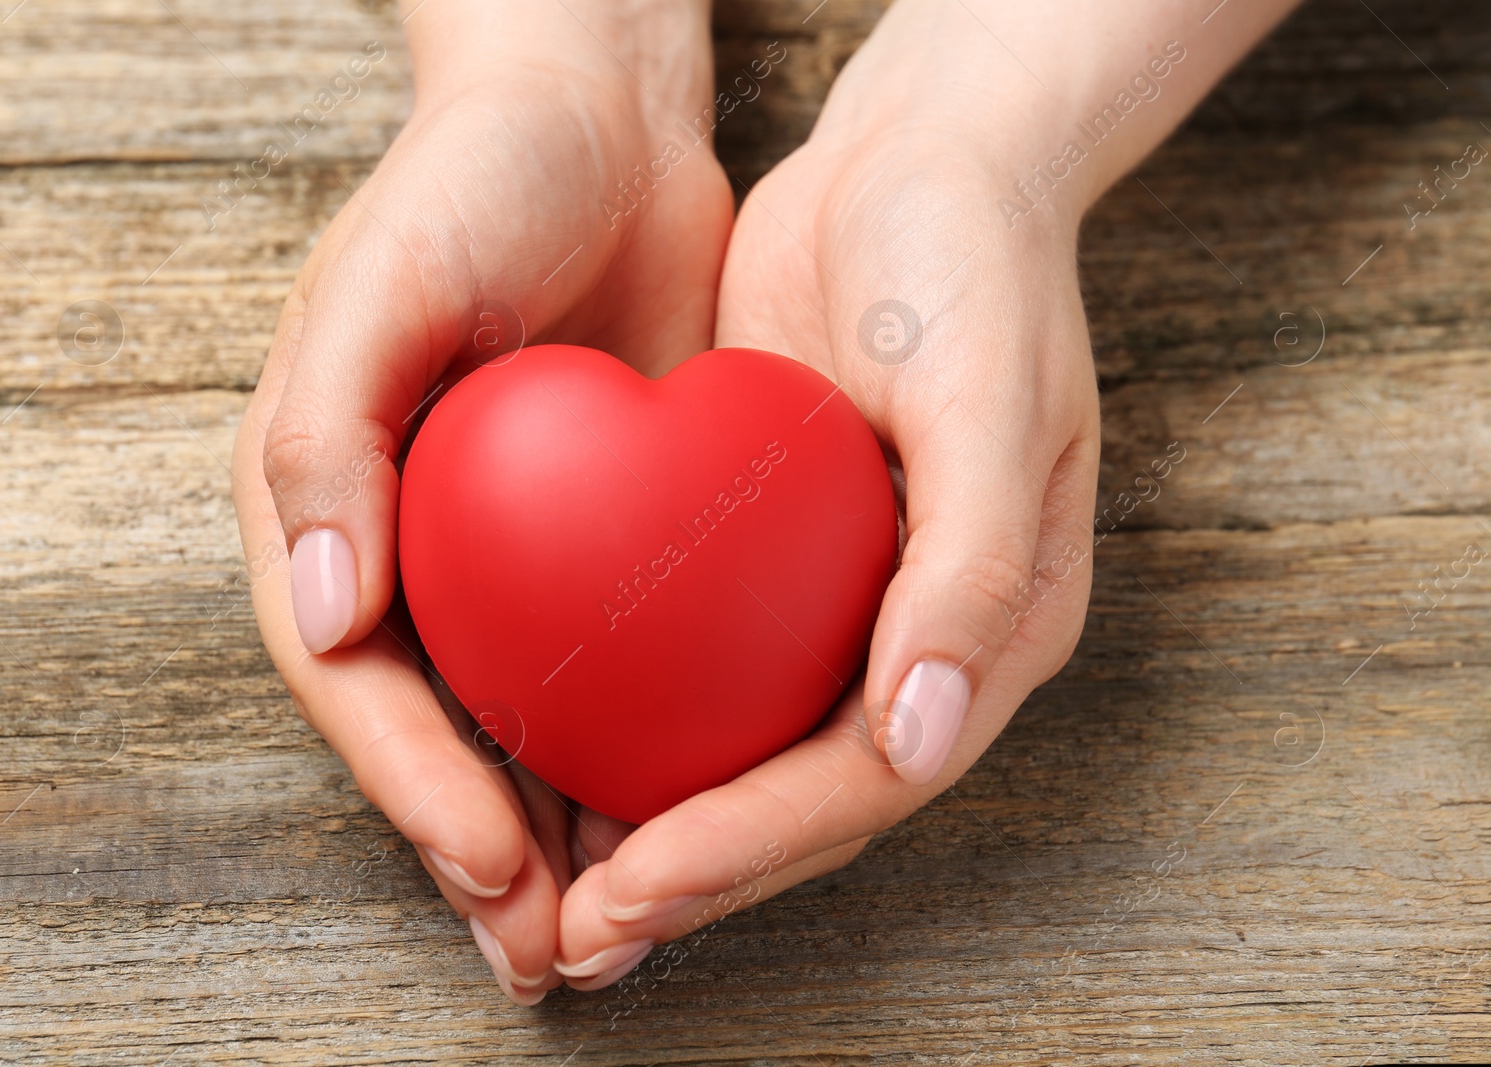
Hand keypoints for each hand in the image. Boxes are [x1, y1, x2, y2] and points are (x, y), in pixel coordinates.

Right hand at [230, 0, 728, 1003]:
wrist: (598, 121)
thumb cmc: (472, 183)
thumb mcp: (380, 285)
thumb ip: (326, 443)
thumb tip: (320, 617)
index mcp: (330, 505)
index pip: (357, 681)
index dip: (415, 789)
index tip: (489, 871)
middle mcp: (409, 547)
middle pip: (436, 735)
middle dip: (484, 856)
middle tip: (548, 958)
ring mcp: (505, 553)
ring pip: (523, 727)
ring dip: (561, 838)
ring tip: (613, 932)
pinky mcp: (596, 541)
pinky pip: (611, 669)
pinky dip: (635, 751)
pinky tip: (680, 817)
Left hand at [555, 4, 1102, 978]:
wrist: (919, 164)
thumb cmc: (975, 267)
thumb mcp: (993, 398)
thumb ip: (976, 572)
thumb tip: (918, 739)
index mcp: (990, 625)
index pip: (868, 777)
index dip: (754, 848)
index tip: (637, 889)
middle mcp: (920, 638)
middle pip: (803, 798)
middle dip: (691, 877)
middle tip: (575, 938)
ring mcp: (845, 604)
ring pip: (745, 754)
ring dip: (655, 832)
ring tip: (550, 899)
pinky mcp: (775, 561)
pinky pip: (703, 669)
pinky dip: (637, 727)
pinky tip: (554, 758)